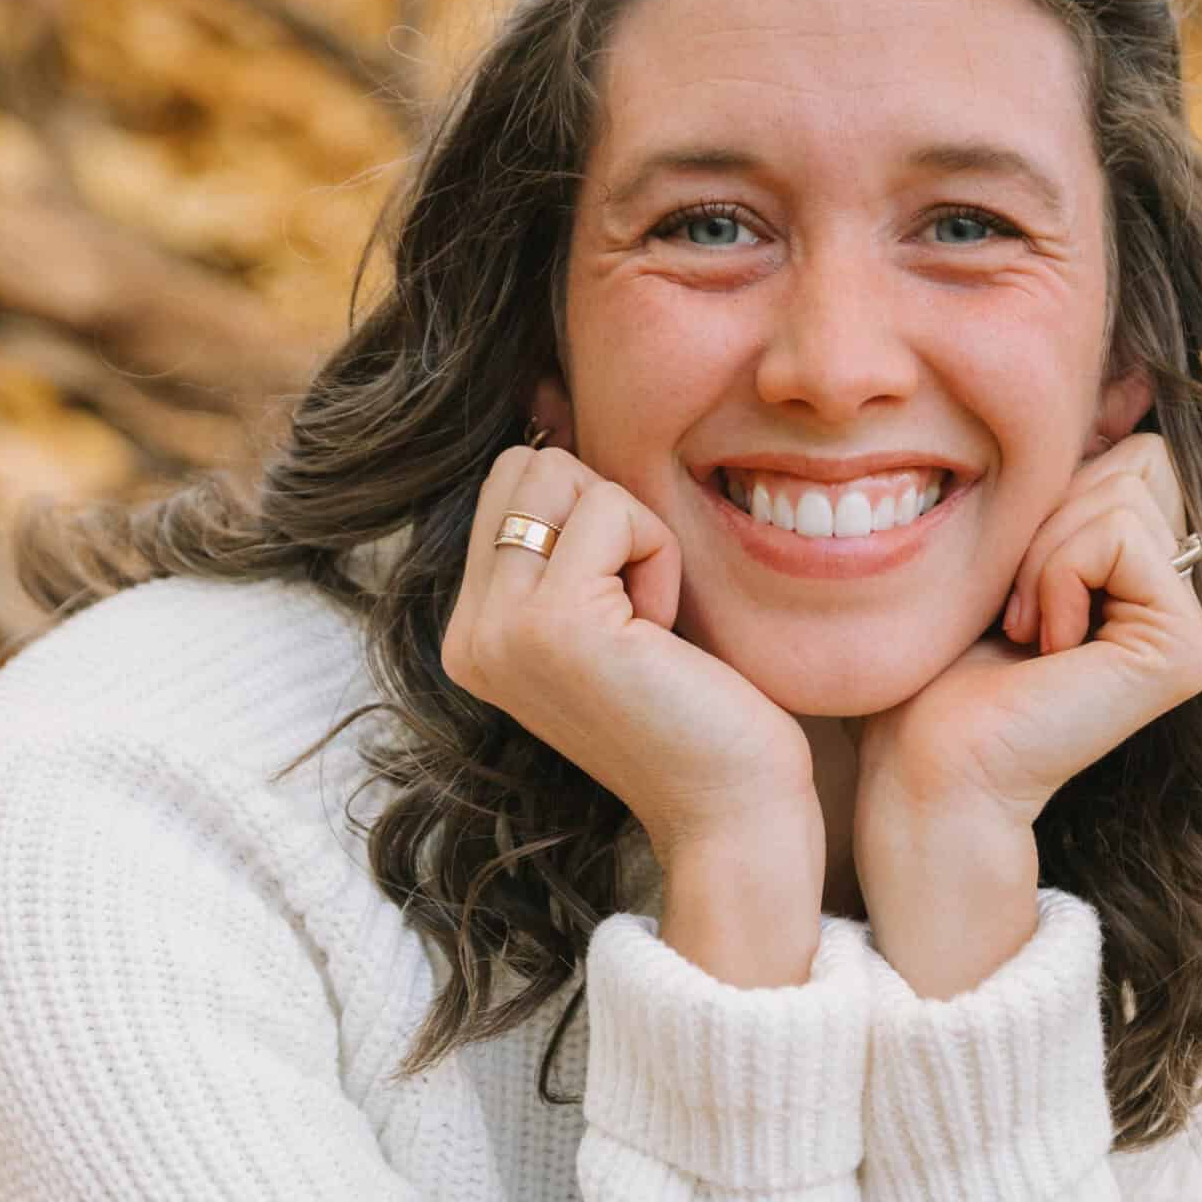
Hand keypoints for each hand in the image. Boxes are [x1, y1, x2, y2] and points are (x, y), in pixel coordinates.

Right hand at [444, 443, 820, 873]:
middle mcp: (468, 635)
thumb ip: (570, 521)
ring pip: (562, 475)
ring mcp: (499, 632)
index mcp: (473, 633)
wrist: (733, 811)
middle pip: (527, 464)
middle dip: (607, 510)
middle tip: (643, 608)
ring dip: (635, 533)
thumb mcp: (616, 604)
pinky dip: (659, 556)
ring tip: (652, 625)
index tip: (629, 607)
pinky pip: (613, 511)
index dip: (594, 514)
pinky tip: (666, 636)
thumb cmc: (699, 709)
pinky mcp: (551, 625)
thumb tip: (545, 391)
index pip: (510, 483)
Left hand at [854, 433, 1201, 840]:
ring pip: (1128, 490)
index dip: (1054, 496)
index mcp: (1143, 576)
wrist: (927, 763)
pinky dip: (1058, 573)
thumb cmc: (938, 666)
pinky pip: (1122, 533)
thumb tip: (1132, 381)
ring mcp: (1191, 629)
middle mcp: (1181, 601)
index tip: (1009, 584)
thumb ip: (1064, 477)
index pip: (1129, 453)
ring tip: (1022, 631)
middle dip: (1051, 516)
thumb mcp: (1003, 542)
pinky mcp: (1186, 650)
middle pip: (1141, 459)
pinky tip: (1043, 646)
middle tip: (1013, 610)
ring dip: (1044, 551)